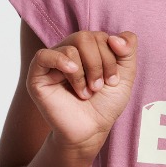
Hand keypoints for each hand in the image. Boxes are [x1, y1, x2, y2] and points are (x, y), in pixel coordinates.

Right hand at [26, 30, 137, 155]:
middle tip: (99, 87)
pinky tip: (71, 71)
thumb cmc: (105, 104)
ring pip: (70, 47)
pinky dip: (61, 61)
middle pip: (85, 38)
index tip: (113, 80)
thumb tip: (115, 37)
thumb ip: (128, 50)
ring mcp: (53, 62)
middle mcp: (69, 51)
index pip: (101, 36)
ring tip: (86, 92)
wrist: (91, 130)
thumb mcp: (125, 75)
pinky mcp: (37, 76)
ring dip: (85, 73)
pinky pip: (44, 55)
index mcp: (88, 48)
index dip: (112, 57)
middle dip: (99, 64)